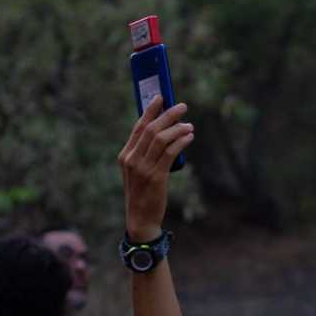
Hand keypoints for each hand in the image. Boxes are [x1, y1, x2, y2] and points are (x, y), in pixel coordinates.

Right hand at [117, 96, 193, 240]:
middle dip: (168, 114)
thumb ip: (145, 154)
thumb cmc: (143, 194)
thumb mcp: (138, 171)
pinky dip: (181, 141)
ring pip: (161, 139)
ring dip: (178, 128)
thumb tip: (164, 134)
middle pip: (151, 129)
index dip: (150, 110)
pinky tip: (189, 137)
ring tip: (189, 125)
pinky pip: (170, 153)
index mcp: (125, 155)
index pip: (138, 127)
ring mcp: (142, 168)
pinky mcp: (156, 177)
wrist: (140, 218)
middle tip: (182, 106)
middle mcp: (131, 159)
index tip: (161, 97)